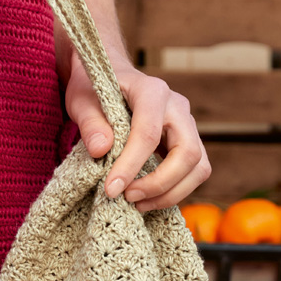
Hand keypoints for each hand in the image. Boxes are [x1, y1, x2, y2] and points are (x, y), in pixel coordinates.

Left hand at [62, 51, 211, 210]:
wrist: (110, 78)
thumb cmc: (95, 89)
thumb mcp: (82, 101)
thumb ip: (90, 124)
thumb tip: (101, 150)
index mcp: (151, 91)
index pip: (148, 132)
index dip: (131, 164)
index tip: (111, 188)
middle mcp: (177, 106)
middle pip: (187, 152)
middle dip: (159, 183)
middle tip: (127, 197)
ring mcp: (187, 124)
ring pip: (198, 167)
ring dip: (171, 192)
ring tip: (137, 202)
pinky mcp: (188, 141)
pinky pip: (194, 172)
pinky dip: (174, 190)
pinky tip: (147, 197)